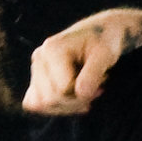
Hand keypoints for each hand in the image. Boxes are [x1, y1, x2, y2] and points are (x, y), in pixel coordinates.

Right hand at [23, 8, 141, 114]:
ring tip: (86, 89)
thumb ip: (93, 74)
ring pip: (42, 104)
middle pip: (51, 99)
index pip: (63, 90)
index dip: (85, 92)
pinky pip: (37, 104)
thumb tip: (81, 93)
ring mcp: (36, 68)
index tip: (102, 79)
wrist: (100, 33)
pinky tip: (75, 98)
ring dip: (68, 105)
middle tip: (97, 87)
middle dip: (77, 100)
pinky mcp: (37, 78)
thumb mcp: (105, 54)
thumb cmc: (105, 42)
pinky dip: (57, 106)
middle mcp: (39, 57)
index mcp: (52, 49)